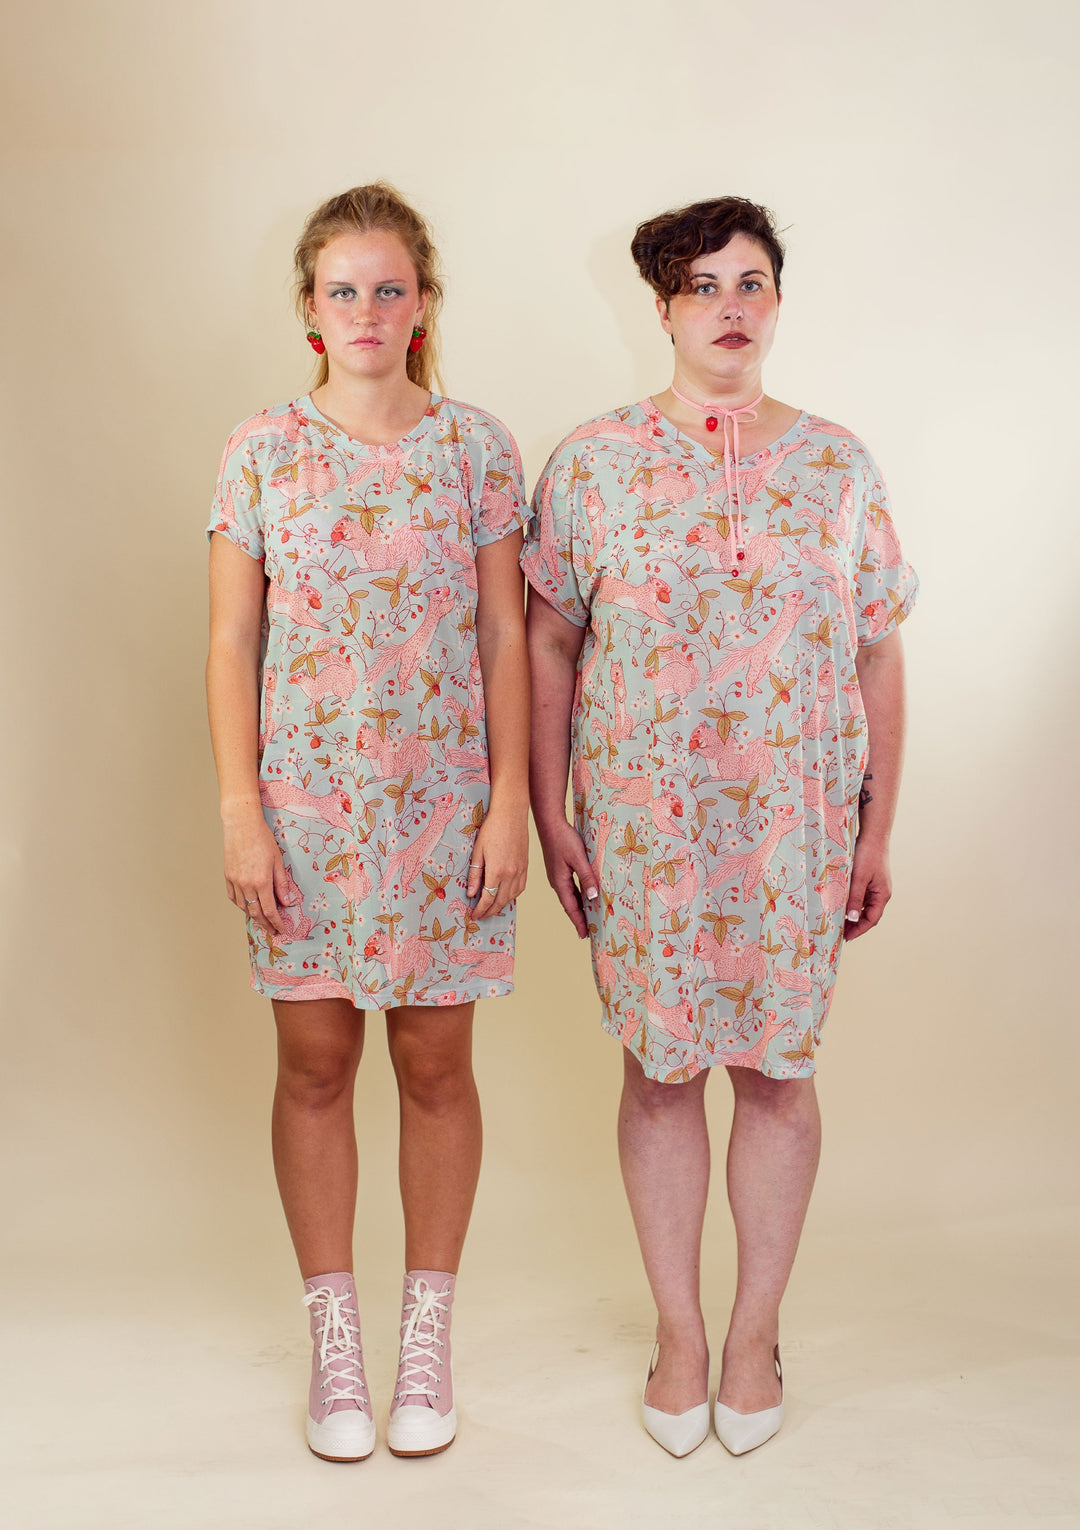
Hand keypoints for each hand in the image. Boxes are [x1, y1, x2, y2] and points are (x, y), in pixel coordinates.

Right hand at [222, 808, 291, 936]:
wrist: (241, 825)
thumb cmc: (262, 839)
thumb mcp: (278, 861)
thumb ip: (281, 883)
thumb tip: (286, 902)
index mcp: (261, 882)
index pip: (270, 911)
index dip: (277, 923)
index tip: (282, 929)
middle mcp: (246, 885)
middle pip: (256, 913)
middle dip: (266, 924)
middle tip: (273, 930)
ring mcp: (235, 881)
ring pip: (244, 907)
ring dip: (253, 916)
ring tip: (262, 920)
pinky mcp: (228, 876)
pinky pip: (233, 897)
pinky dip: (241, 905)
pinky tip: (247, 906)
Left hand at [467, 805, 527, 919]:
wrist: (511, 814)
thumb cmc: (492, 828)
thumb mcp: (477, 851)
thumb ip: (475, 874)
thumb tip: (471, 893)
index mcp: (497, 871)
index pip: (488, 898)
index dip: (480, 910)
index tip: (473, 915)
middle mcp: (511, 874)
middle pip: (500, 901)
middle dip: (489, 911)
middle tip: (480, 916)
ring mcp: (520, 870)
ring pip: (512, 896)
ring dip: (501, 905)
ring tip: (491, 908)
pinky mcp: (525, 866)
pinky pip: (520, 888)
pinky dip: (512, 896)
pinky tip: (505, 896)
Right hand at [536, 816, 597, 939]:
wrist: (550, 823)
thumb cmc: (563, 839)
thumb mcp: (578, 859)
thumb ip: (586, 877)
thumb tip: (593, 897)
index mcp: (559, 882)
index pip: (570, 907)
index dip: (578, 921)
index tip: (585, 935)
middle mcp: (557, 881)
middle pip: (569, 904)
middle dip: (578, 918)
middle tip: (588, 931)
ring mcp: (557, 875)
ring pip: (570, 896)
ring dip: (578, 907)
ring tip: (588, 917)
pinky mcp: (559, 868)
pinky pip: (570, 887)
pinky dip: (578, 895)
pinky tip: (584, 896)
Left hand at [843, 836, 891, 939]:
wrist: (873, 834)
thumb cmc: (868, 855)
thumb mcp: (859, 878)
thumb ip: (856, 899)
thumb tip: (852, 918)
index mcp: (882, 895)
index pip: (871, 919)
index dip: (859, 930)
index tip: (846, 937)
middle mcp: (880, 893)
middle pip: (868, 915)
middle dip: (855, 925)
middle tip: (839, 932)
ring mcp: (875, 886)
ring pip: (863, 906)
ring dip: (852, 914)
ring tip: (837, 920)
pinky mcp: (869, 879)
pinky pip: (860, 896)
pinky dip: (851, 902)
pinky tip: (840, 904)